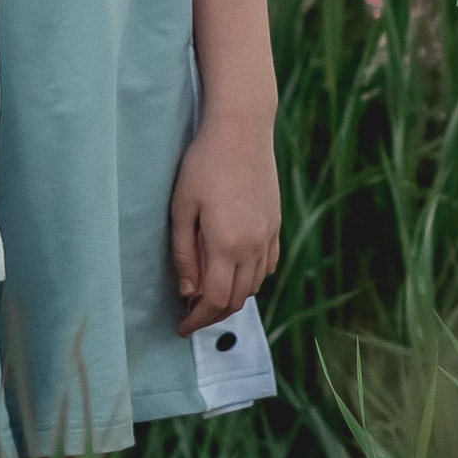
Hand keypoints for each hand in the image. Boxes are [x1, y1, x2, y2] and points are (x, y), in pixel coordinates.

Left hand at [170, 114, 281, 333]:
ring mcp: (269, 234)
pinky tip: (234, 270)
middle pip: (238, 299)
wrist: (242, 129)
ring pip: (255, 284)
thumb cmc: (204, 164)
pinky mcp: (276, 222)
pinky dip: (251, 277)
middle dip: (213, 314)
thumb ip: (184, 255)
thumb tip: (188, 293)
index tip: (181, 328)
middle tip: (190, 315)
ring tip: (209, 293)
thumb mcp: (182, 208)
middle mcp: (254, 245)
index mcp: (227, 245)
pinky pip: (268, 264)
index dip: (198, 320)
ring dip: (233, 296)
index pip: (216, 300)